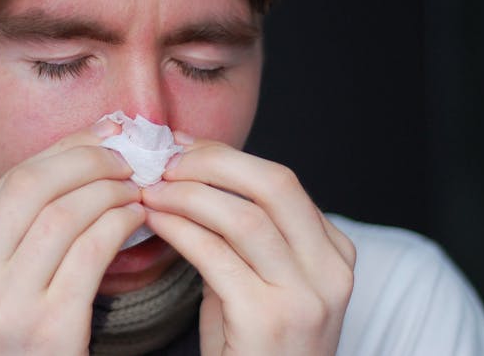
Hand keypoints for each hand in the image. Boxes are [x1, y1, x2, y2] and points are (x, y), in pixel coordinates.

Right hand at [0, 121, 144, 354]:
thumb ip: (17, 233)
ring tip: (139, 187)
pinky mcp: (47, 329)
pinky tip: (137, 219)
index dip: (65, 149)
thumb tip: (77, 163)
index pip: (11, 180)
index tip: (104, 134)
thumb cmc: (13, 346)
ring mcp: (3, 305)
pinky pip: (91, 250)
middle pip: (33, 184)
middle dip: (89, 157)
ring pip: (65, 212)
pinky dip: (121, 224)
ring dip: (112, 190)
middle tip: (128, 155)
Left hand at [142, 137, 355, 354]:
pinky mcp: (269, 319)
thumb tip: (187, 175)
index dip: (225, 157)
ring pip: (244, 216)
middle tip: (165, 160)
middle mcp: (330, 269)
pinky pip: (217, 255)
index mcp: (332, 251)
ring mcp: (306, 296)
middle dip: (211, 163)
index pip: (279, 181)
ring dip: (188, 195)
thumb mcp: (260, 279)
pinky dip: (180, 229)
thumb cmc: (251, 343)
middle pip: (273, 184)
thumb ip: (239, 232)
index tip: (181, 147)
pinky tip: (155, 220)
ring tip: (151, 189)